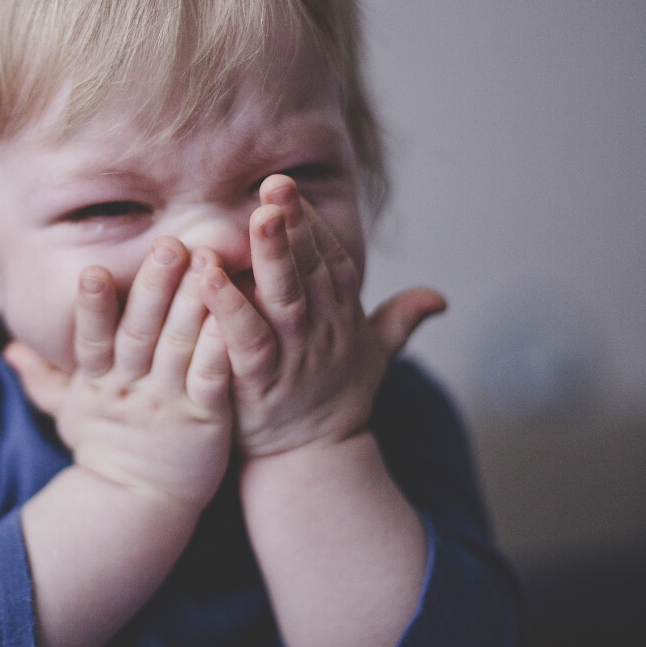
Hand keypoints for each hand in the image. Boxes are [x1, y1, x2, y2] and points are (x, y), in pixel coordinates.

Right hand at [4, 238, 233, 509]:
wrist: (140, 507)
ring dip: (191, 305)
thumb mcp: (68, 414)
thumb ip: (42, 377)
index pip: (91, 339)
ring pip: (178, 347)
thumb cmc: (106, 449)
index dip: (91, 307)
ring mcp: (168, 403)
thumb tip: (8, 348)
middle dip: (153, 287)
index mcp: (98, 382)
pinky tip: (229, 320)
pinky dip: (218, 350)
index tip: (92, 271)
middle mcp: (131, 388)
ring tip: (206, 264)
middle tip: (167, 245)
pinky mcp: (204, 419)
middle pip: (139, 333)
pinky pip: (211, 379)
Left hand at [199, 175, 445, 457]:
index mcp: (341, 316)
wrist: (313, 462)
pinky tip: (206, 275)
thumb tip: (439, 298)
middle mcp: (322, 331)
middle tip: (276, 184)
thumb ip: (399, 321)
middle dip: (295, 225)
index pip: (329, 259)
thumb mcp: (374, 357)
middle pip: (311, 270)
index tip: (288, 185)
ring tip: (256, 217)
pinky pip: (246, 339)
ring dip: (273, 256)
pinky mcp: (260, 383)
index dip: (311, 223)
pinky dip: (227, 306)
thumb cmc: (334, 401)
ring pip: (285, 298)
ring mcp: (294, 356)